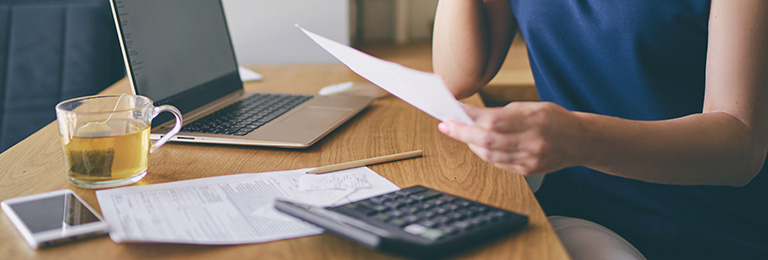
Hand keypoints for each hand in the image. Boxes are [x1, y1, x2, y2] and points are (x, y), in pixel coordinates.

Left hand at [438, 102, 587, 174]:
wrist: (581, 141)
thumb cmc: (555, 119)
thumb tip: (472, 115)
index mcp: (535, 119)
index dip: (469, 117)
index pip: (493, 120)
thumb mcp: (532, 107)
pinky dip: (484, 153)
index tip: (452, 112)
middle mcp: (533, 141)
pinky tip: (478, 145)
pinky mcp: (528, 170)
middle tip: (446, 126)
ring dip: (471, 144)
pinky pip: (498, 163)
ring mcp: (531, 159)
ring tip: (460, 133)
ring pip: (490, 155)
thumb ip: (504, 112)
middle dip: (462, 133)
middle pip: (488, 140)